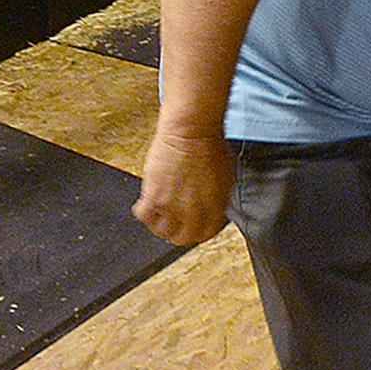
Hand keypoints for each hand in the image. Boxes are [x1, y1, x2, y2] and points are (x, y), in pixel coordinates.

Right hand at [133, 131, 234, 245]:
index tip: (193, 226)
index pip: (206, 234)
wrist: (190, 131)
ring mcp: (172, 206)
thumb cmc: (209, 146)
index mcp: (214, 208)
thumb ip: (219, 198)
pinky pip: (144, 216)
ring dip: (160, 224)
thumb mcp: (226, 177)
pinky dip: (144, 213)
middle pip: (183, 238)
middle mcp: (194, 211)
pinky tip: (146, 204)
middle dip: (179, 232)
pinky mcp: (153, 196)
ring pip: (162, 231)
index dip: (198, 231)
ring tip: (160, 213)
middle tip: (175, 223)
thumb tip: (213, 209)